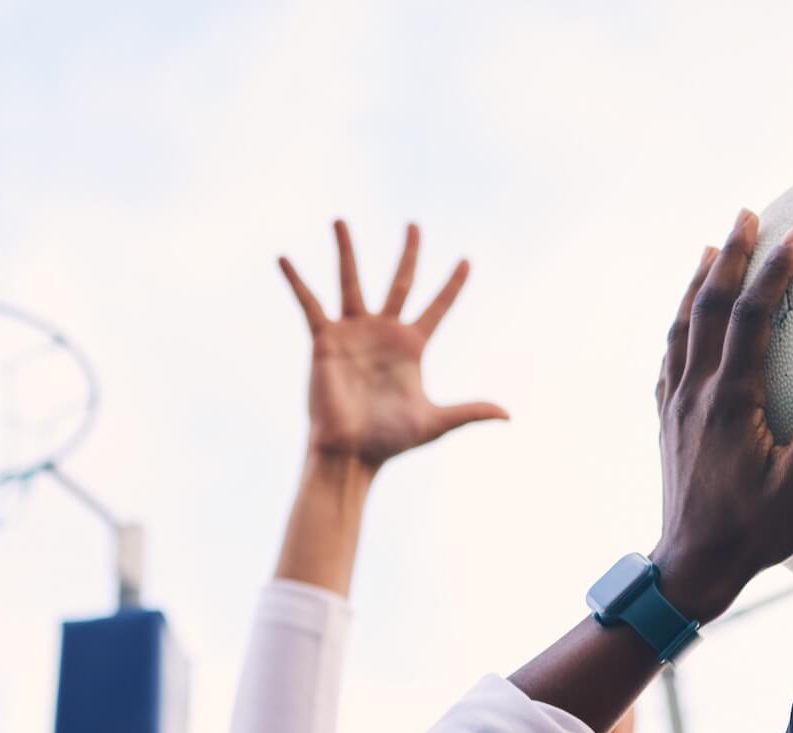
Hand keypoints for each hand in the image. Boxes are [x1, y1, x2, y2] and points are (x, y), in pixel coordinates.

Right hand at [279, 220, 506, 468]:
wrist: (350, 451)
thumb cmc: (390, 440)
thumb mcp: (435, 422)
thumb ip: (469, 411)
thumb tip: (508, 415)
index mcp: (412, 347)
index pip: (438, 307)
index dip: (453, 285)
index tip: (467, 260)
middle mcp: (383, 333)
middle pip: (400, 282)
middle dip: (409, 253)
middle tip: (414, 225)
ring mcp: (352, 333)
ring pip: (351, 281)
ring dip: (346, 250)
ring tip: (339, 220)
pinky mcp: (324, 340)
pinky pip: (309, 304)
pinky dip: (296, 281)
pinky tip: (283, 257)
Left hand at [647, 210, 792, 621]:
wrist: (690, 569)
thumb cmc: (753, 533)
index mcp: (729, 402)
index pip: (749, 318)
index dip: (772, 273)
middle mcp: (693, 395)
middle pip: (706, 308)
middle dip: (728, 256)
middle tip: (746, 214)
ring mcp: (674, 408)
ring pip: (680, 328)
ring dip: (696, 283)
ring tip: (710, 249)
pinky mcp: (666, 424)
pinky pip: (670, 359)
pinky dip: (680, 326)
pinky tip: (687, 322)